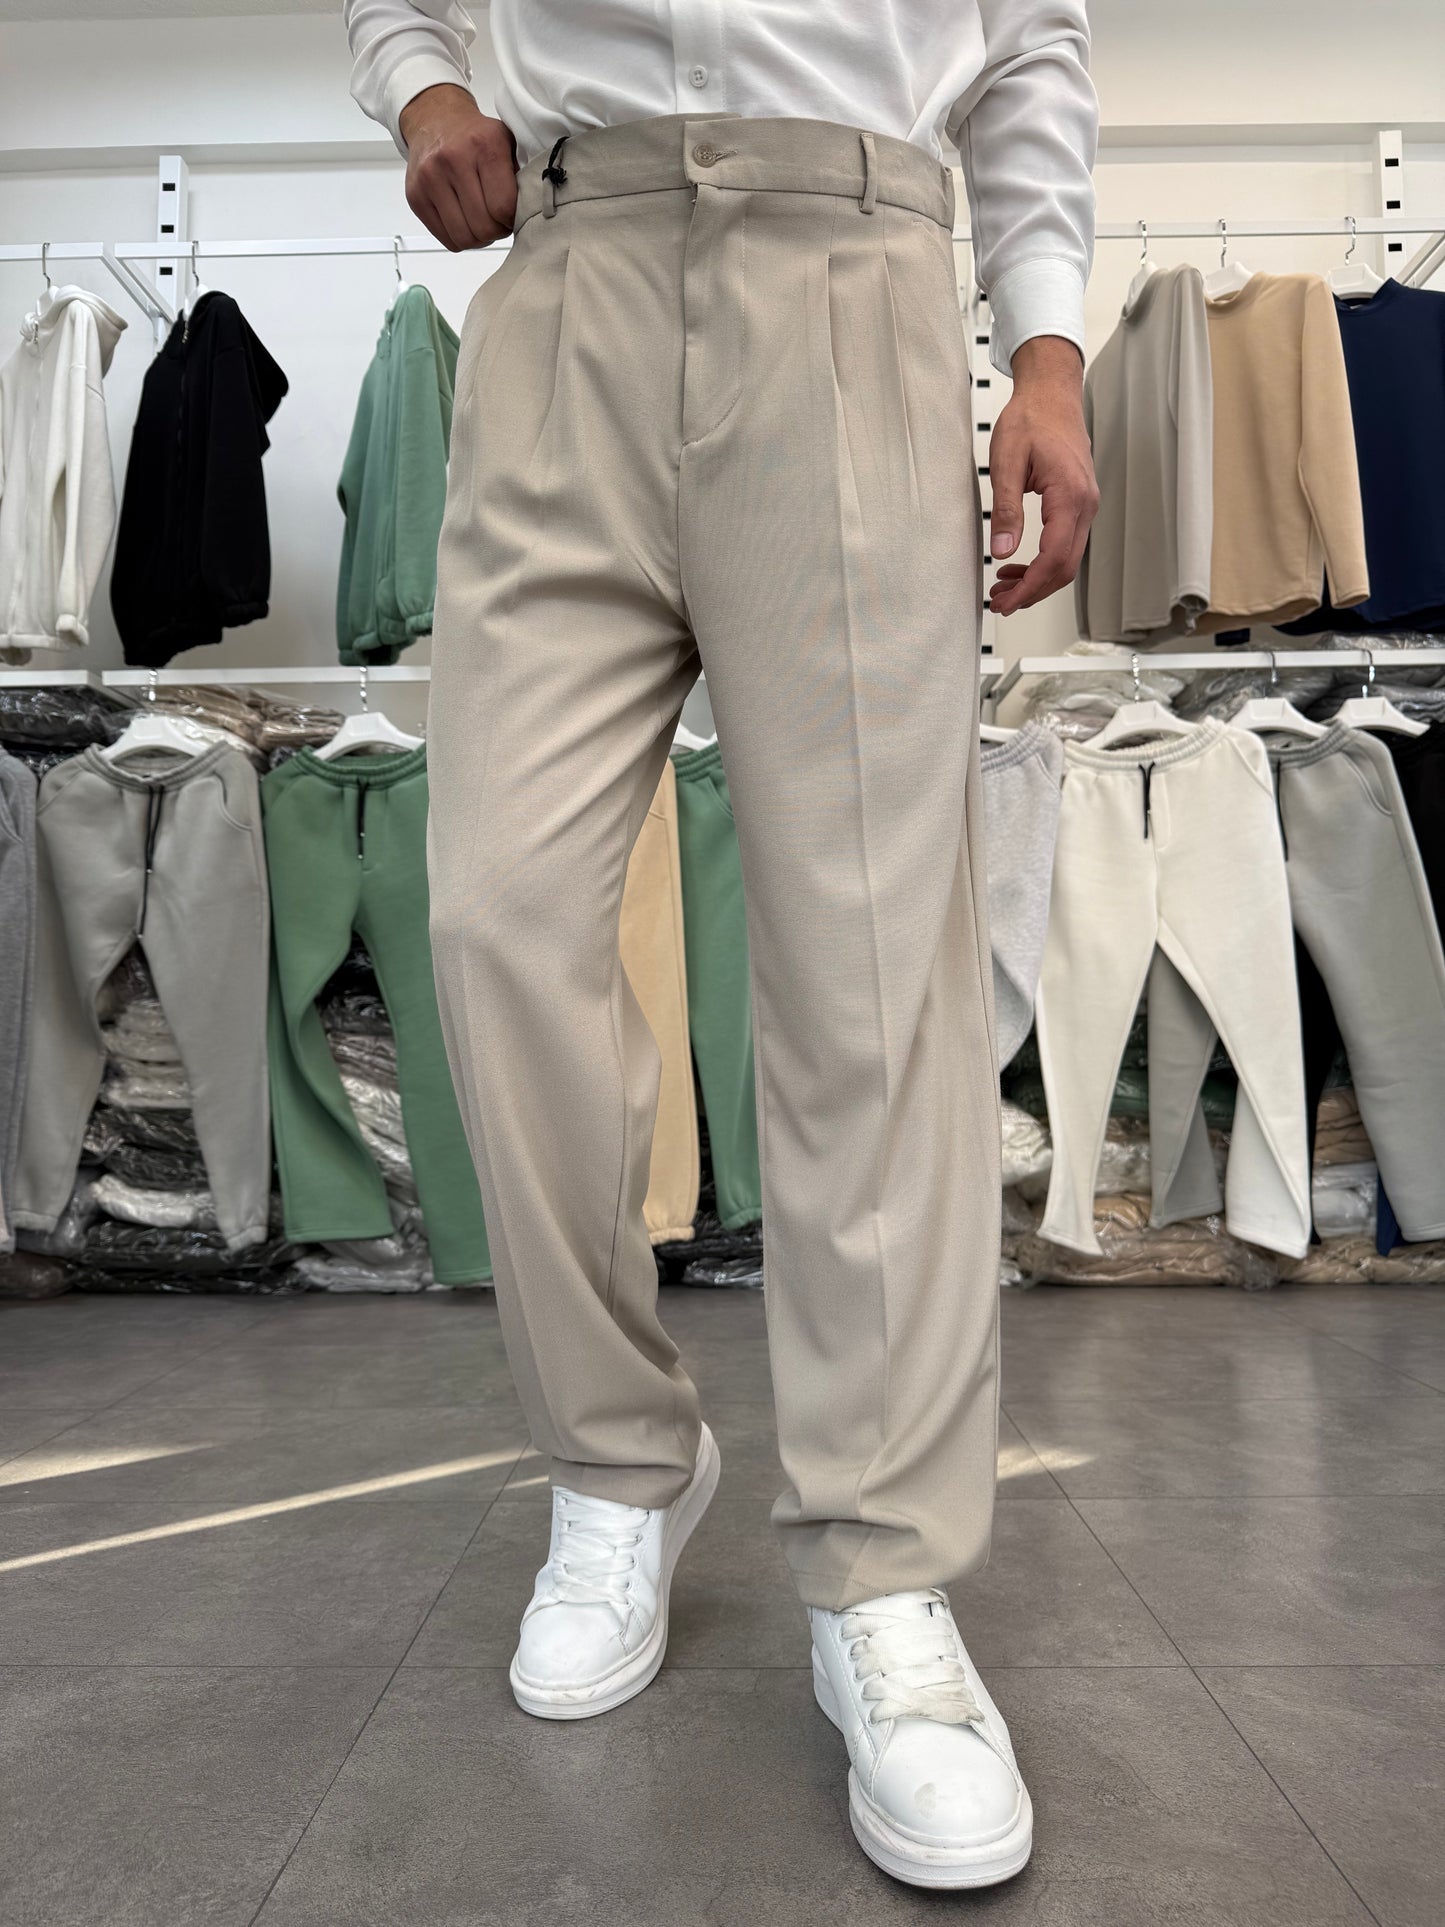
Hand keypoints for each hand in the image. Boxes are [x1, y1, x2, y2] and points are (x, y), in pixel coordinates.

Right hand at [399, 84, 517, 250]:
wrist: (435, 119)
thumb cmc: (476, 137)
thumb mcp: (505, 142)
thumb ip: (519, 176)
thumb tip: (529, 214)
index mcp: (484, 146)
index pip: (503, 208)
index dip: (511, 219)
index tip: (511, 214)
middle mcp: (453, 160)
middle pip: (483, 227)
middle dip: (496, 231)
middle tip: (497, 220)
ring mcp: (430, 179)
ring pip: (463, 238)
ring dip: (478, 238)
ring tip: (481, 221)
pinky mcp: (416, 196)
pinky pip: (446, 240)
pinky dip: (460, 238)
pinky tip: (464, 220)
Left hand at [986, 336, 1098, 615]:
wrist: (1052, 393)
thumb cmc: (1032, 418)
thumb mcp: (1007, 461)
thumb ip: (1006, 508)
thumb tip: (1003, 549)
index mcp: (1069, 495)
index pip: (1053, 558)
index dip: (1030, 587)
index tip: (1006, 602)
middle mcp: (1085, 504)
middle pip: (1065, 568)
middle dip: (1033, 592)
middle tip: (1001, 602)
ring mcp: (1086, 505)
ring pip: (1067, 559)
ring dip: (1037, 580)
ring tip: (1003, 587)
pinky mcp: (1079, 504)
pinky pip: (1066, 544)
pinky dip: (1043, 562)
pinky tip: (1017, 564)